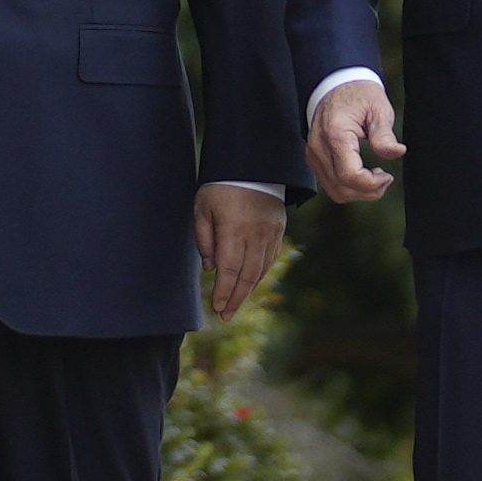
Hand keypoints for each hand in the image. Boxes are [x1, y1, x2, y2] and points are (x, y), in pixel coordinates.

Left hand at [196, 184, 287, 320]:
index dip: (224, 290)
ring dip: (248, 291)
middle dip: (235, 299)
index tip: (216, 306)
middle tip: (225, 316)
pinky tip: (251, 284)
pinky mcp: (278, 230)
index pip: (230, 269)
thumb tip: (210, 268)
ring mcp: (270, 233)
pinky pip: (269, 258)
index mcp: (234, 229)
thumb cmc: (221, 185)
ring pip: (260, 270)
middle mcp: (255, 234)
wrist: (252, 164)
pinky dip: (260, 274)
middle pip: (247, 275)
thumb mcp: (203, 207)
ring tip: (236, 305)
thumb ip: (204, 238)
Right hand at [306, 79, 404, 203]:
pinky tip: (362, 174)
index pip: (350, 176)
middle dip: (368, 192)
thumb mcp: (378, 109)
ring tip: (375, 178)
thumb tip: (397, 152)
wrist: (335, 84)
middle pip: (342, 189)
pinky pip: (330, 184)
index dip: (372, 184)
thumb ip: (385, 135)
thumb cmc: (358, 94)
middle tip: (385, 178)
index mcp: (335, 135)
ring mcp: (313, 155)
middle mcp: (319, 148)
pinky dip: (349, 187)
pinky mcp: (314, 159)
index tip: (388, 175)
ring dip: (358, 192)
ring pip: (335, 191)